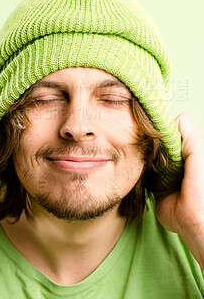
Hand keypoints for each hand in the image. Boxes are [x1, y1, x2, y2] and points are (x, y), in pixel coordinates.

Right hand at [156, 112, 203, 268]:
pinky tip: (140, 167)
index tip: (152, 126)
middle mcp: (176, 160)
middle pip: (158, 141)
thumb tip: (174, 118)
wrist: (194, 220)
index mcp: (189, 151)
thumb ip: (189, 134)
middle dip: (152, 141)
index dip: (162, 128)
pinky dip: (141, 169)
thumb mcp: (199, 153)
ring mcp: (164, 172)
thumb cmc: (202, 188)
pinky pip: (143, 171)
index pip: (171, 131)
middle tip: (146, 143)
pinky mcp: (154, 185)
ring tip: (143, 156)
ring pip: (149, 155)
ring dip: (145, 156)